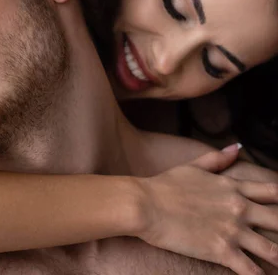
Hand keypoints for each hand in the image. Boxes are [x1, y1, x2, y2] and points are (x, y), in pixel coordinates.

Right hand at [137, 144, 277, 274]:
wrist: (144, 204)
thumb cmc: (163, 186)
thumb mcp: (192, 167)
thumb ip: (217, 158)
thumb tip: (236, 147)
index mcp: (233, 188)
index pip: (272, 191)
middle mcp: (239, 208)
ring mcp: (232, 231)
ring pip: (272, 250)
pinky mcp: (221, 251)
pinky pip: (250, 270)